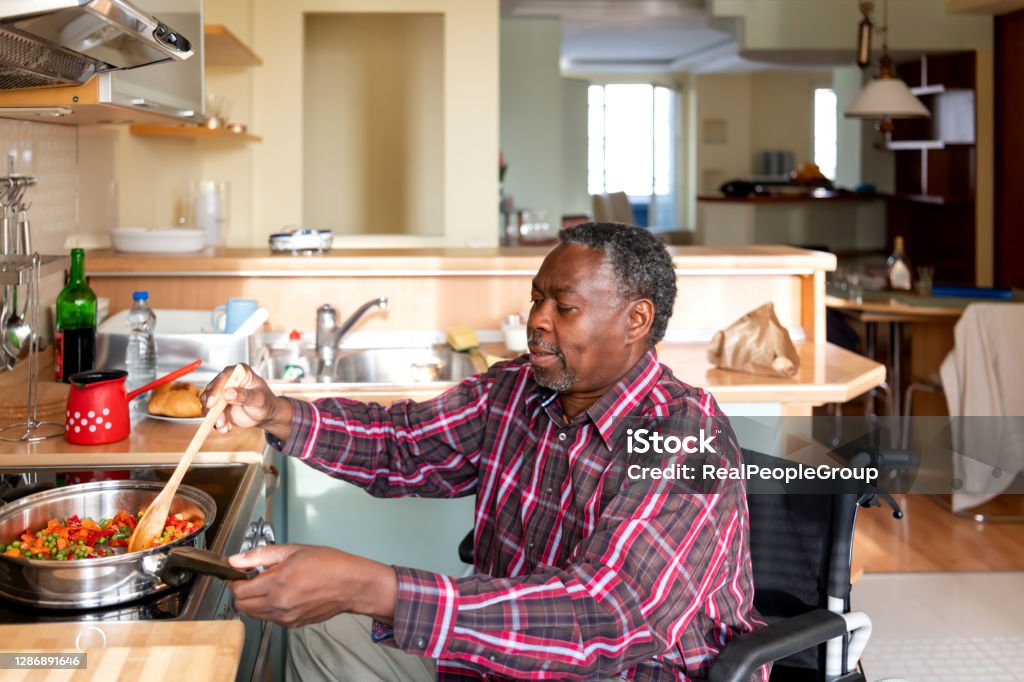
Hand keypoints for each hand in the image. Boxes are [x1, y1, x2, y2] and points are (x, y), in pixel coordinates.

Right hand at [200, 364, 291, 439]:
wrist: (265, 415)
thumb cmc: (265, 402)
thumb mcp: (258, 399)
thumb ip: (245, 395)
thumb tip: (229, 393)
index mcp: (240, 372)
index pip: (224, 377)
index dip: (216, 389)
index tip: (213, 402)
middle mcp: (228, 381)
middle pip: (211, 390)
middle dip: (212, 407)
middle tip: (219, 419)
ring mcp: (221, 393)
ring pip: (207, 403)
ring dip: (213, 417)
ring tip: (223, 426)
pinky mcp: (217, 406)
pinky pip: (210, 414)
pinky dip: (215, 423)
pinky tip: (225, 428)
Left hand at [227, 544, 397, 627]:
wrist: (351, 585)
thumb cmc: (329, 565)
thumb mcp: (293, 550)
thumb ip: (260, 555)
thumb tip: (235, 560)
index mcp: (277, 583)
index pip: (238, 591)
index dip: (234, 581)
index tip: (239, 573)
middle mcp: (279, 604)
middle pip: (242, 606)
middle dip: (241, 592)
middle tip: (252, 578)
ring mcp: (285, 617)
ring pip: (254, 614)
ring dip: (254, 601)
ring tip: (270, 585)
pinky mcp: (293, 624)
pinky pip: (270, 619)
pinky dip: (268, 608)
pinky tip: (282, 594)